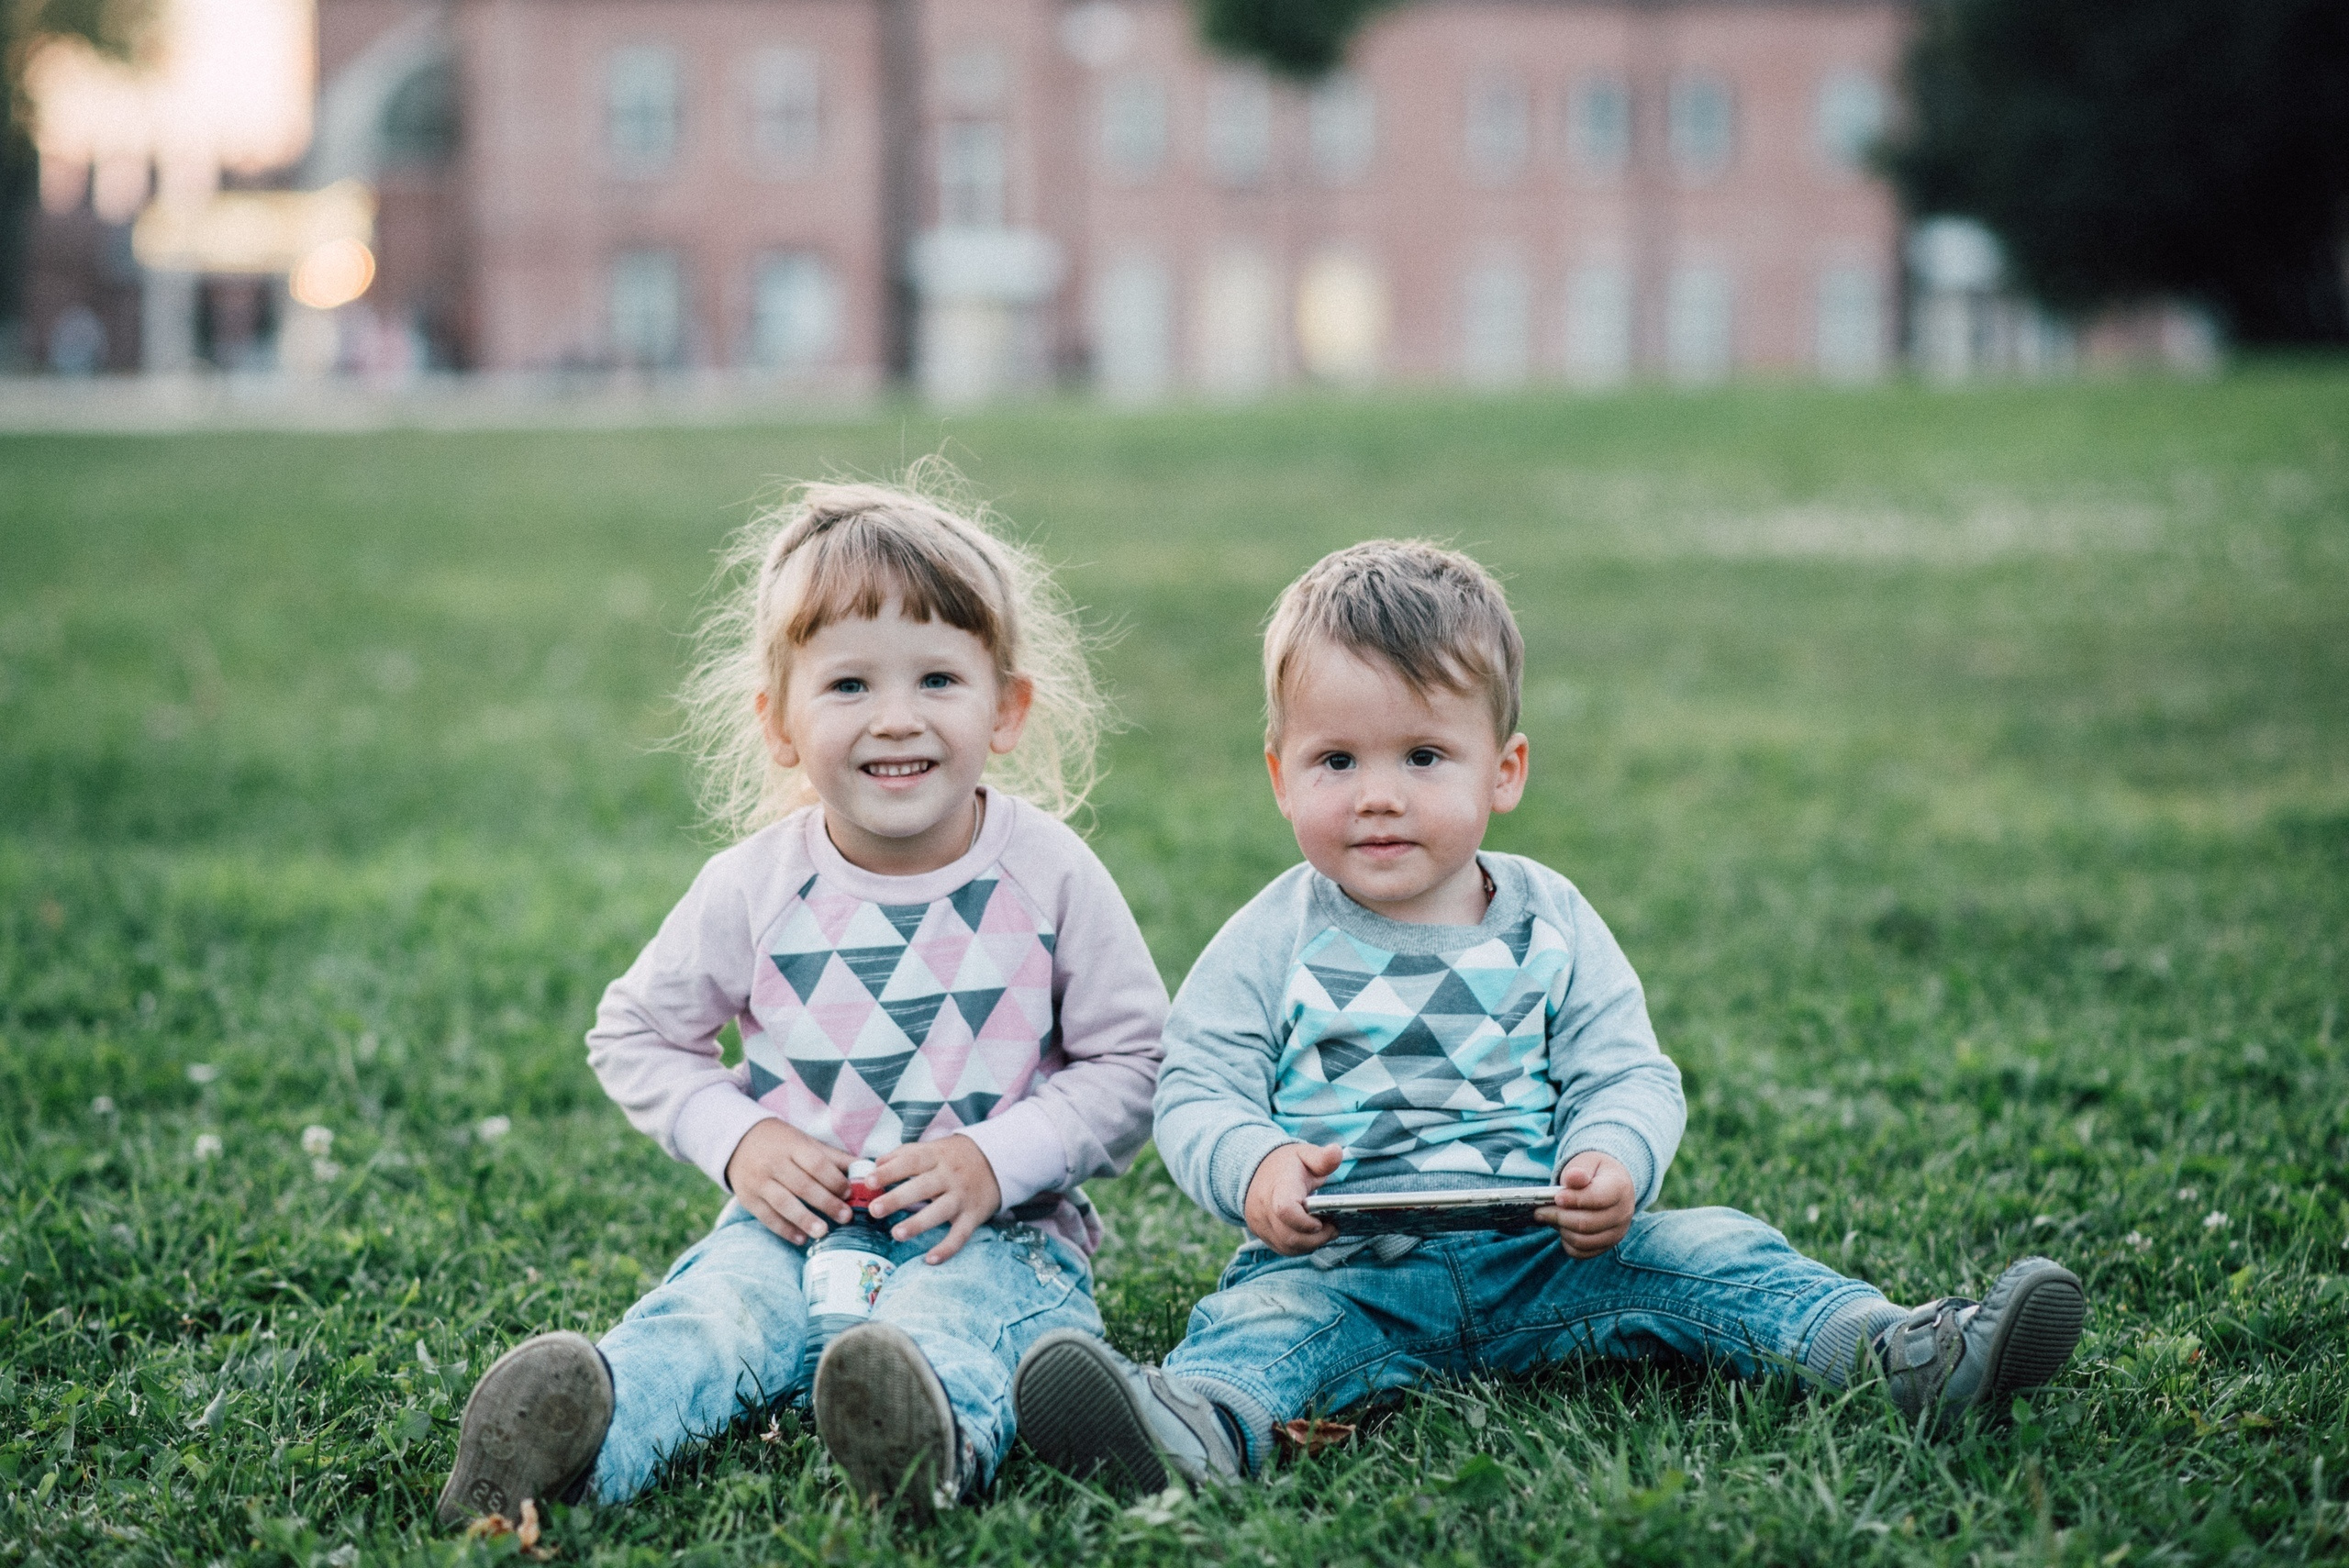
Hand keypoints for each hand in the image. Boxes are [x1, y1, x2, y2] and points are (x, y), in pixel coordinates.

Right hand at [727, 1120, 851, 1245]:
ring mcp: (758, 1181)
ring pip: (783, 1203)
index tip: (849, 1194)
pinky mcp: (748, 1198)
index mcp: (792, 1146)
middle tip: (846, 1217)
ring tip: (823, 1232)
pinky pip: (767, 1216)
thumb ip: (833, 1157)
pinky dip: (784, 1229)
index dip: (834, 1180)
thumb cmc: (782, 1143)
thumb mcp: (805, 1142)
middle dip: (826, 1203)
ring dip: (804, 1219)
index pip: (816, 1164)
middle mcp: (773, 1163)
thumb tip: (867, 1169)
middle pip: (802, 1185)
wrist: (738, 1141)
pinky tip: (800, 1239)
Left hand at [869, 1135, 1002, 1264]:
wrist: (998, 1160)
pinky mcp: (973, 1216)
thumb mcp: (932, 1148)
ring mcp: (962, 1197)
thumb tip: (875, 1165)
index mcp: (936, 1157)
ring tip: (896, 1234)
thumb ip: (904, 1154)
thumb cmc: (954, 1157)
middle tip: (874, 1210)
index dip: (890, 1171)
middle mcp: (949, 1176)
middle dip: (898, 1199)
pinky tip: (930, 1260)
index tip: (869, 1181)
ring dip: (918, 1224)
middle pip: (922, 1187)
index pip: (911, 1162)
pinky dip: (947, 1249)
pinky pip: (960, 1235)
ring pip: (940, 1211)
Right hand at [1243, 1143, 1343, 1254]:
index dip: (1306, 1222)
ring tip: (1323, 1232)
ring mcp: (1260, 1223)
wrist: (1254, 1168)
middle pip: (1289, 1236)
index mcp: (1279, 1187)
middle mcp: (1264, 1208)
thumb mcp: (1304, 1154)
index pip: (1286, 1210)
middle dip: (1316, 1238)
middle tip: (1332, 1229)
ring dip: (1309, 1244)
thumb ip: (1322, 1157)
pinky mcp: (1260, 1233)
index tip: (1322, 1220)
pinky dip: (1299, 1247)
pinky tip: (1310, 1236)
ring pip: (1286, 1246)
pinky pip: (1281, 1248)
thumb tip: (1337, 1152)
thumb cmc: (1286, 1164)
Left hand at [1536, 1151, 1634, 1258]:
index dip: (1574, 1199)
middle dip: (1559, 1217)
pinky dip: (1567, 1243)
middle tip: (1540, 1210)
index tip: (1556, 1197)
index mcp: (1619, 1187)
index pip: (1597, 1198)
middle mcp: (1623, 1213)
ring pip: (1583, 1241)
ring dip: (1561, 1230)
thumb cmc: (1593, 1172)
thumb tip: (1572, 1178)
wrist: (1609, 1182)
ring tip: (1549, 1217)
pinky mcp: (1607, 1245)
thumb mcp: (1586, 1163)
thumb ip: (1578, 1172)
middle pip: (1586, 1223)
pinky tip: (1561, 1229)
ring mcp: (1617, 1232)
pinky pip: (1583, 1252)